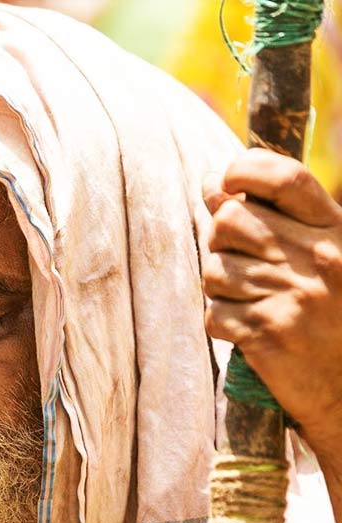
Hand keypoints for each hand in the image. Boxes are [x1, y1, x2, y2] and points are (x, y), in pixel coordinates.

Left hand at [202, 148, 341, 458]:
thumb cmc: (333, 315)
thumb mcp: (317, 256)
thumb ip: (267, 218)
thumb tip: (212, 186)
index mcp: (332, 232)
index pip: (284, 178)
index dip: (243, 170)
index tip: (226, 182)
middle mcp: (313, 258)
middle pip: (229, 222)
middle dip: (221, 242)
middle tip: (241, 263)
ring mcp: (290, 296)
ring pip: (213, 271)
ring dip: (221, 289)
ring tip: (251, 302)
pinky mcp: (267, 334)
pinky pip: (213, 315)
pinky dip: (222, 324)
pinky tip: (248, 330)